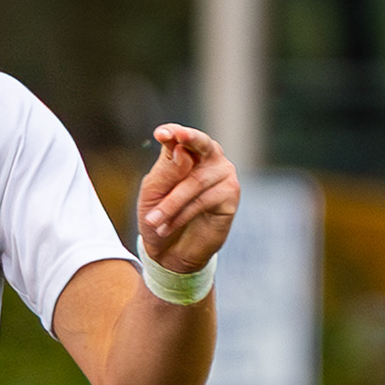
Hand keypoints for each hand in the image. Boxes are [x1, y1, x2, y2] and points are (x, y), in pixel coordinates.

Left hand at [136, 125, 238, 273]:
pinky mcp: (231, 196)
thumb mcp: (153, 193)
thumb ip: (166, 171)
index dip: (174, 132)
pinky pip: (203, 200)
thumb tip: (182, 152)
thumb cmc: (159, 216)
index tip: (161, 133)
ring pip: (195, 181)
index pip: (181, 137)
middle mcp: (209, 159)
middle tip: (176, 137)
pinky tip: (167, 227)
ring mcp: (223, 176)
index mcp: (187, 153)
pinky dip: (181, 214)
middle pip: (201, 144)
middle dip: (189, 139)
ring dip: (170, 203)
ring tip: (153, 221)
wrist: (169, 251)